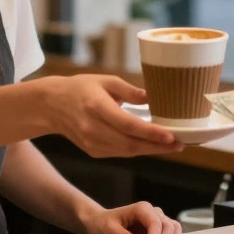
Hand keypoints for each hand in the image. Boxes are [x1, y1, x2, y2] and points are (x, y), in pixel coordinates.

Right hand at [43, 75, 184, 157]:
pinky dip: (138, 150)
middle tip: (181, 144)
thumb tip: (154, 99)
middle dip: (158, 146)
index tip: (171, 136)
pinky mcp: (93, 151)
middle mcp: (93, 129)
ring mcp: (92, 143)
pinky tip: (152, 145)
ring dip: (151, 150)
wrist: (51, 106)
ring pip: (127, 152)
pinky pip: (120, 153)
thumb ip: (130, 91)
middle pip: (130, 144)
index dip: (151, 133)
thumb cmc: (80, 88)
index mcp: (97, 107)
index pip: (128, 125)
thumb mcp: (105, 81)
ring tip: (172, 145)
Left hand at [81, 202, 180, 233]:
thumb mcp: (108, 229)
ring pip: (173, 227)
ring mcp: (156, 220)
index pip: (155, 222)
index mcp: (140, 208)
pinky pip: (172, 233)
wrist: (100, 223)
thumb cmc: (103, 224)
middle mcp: (151, 212)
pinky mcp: (158, 229)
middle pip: (167, 225)